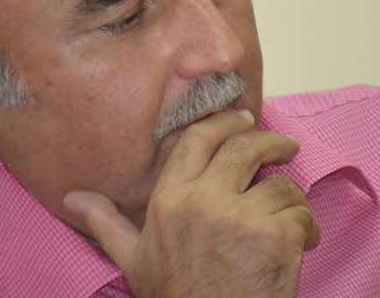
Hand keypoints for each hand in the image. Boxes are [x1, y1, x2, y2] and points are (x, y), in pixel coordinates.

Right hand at [64, 110, 319, 297]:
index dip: (224, 122)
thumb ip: (107, 223)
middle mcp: (204, 200)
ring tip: (290, 217)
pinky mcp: (276, 237)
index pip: (198, 139)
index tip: (243, 119)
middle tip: (284, 146)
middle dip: (270, 142)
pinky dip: (307, 227)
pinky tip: (301, 243)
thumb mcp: (134, 261)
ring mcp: (242, 217)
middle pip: (244, 148)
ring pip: (281, 185)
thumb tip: (72, 198)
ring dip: (292, 199)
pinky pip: (301, 213)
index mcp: (169, 200)